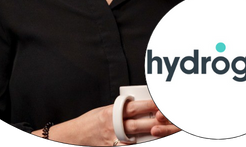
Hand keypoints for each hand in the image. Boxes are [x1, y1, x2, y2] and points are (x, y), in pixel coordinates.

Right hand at [32, 100, 179, 145]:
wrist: (77, 136)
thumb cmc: (92, 120)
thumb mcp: (106, 109)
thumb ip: (122, 109)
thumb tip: (140, 106)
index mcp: (112, 111)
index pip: (135, 107)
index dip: (150, 105)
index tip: (162, 103)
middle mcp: (114, 125)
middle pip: (140, 124)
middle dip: (156, 121)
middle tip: (169, 118)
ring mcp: (114, 140)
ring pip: (138, 139)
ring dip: (152, 136)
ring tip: (165, 131)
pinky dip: (140, 145)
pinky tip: (150, 141)